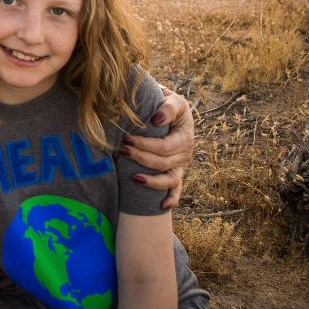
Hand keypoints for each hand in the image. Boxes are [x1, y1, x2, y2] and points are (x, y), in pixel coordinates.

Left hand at [123, 90, 194, 208]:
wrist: (169, 111)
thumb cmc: (168, 105)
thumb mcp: (173, 101)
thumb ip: (167, 108)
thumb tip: (156, 121)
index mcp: (185, 137)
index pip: (165, 147)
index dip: (145, 145)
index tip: (126, 138)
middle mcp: (185, 155)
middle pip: (163, 163)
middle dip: (141, 158)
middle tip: (122, 150)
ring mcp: (180, 166)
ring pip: (170, 180)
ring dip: (152, 181)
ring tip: (134, 178)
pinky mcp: (175, 173)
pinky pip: (176, 190)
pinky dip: (172, 199)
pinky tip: (162, 207)